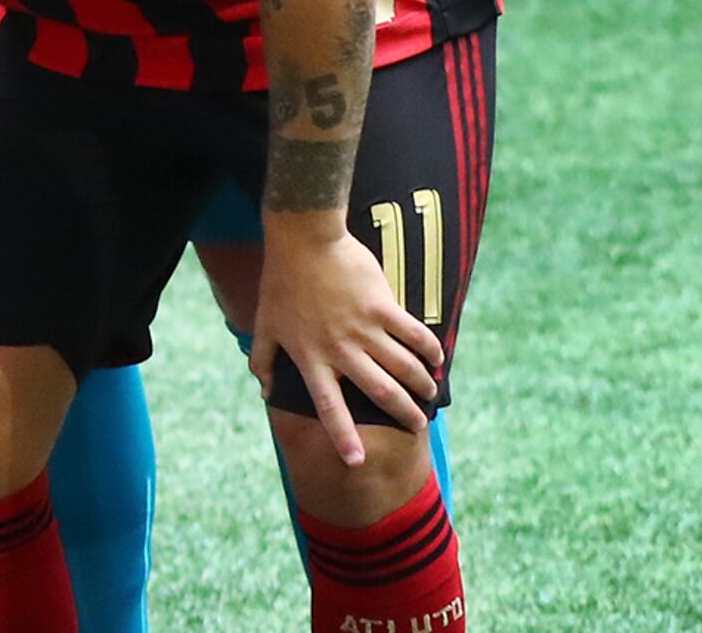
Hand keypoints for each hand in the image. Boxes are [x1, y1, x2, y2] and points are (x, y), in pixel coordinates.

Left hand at [247, 217, 442, 465]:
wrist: (303, 240)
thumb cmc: (282, 282)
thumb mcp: (265, 324)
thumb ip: (264, 361)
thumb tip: (264, 392)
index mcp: (310, 357)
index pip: (327, 406)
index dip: (342, 435)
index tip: (356, 462)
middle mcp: (340, 349)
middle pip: (379, 392)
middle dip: (403, 413)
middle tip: (418, 425)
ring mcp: (363, 328)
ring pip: (403, 368)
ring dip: (422, 385)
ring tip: (430, 394)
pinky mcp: (383, 307)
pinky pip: (414, 336)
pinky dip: (430, 351)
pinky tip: (438, 361)